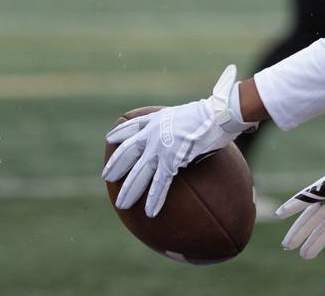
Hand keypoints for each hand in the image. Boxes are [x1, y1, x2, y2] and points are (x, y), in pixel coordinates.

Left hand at [102, 65, 255, 216]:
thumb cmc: (211, 113)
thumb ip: (180, 124)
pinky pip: (160, 183)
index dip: (120, 133)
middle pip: (127, 151)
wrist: (218, 114)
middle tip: (106, 177)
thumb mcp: (188, 114)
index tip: (109, 139)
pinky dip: (154, 198)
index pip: (132, 126)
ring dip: (129, 190)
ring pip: (139, 172)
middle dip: (115, 165)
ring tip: (121, 204)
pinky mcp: (171, 160)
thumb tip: (186, 132)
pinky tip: (149, 212)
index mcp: (157, 120)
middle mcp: (153, 133)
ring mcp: (160, 147)